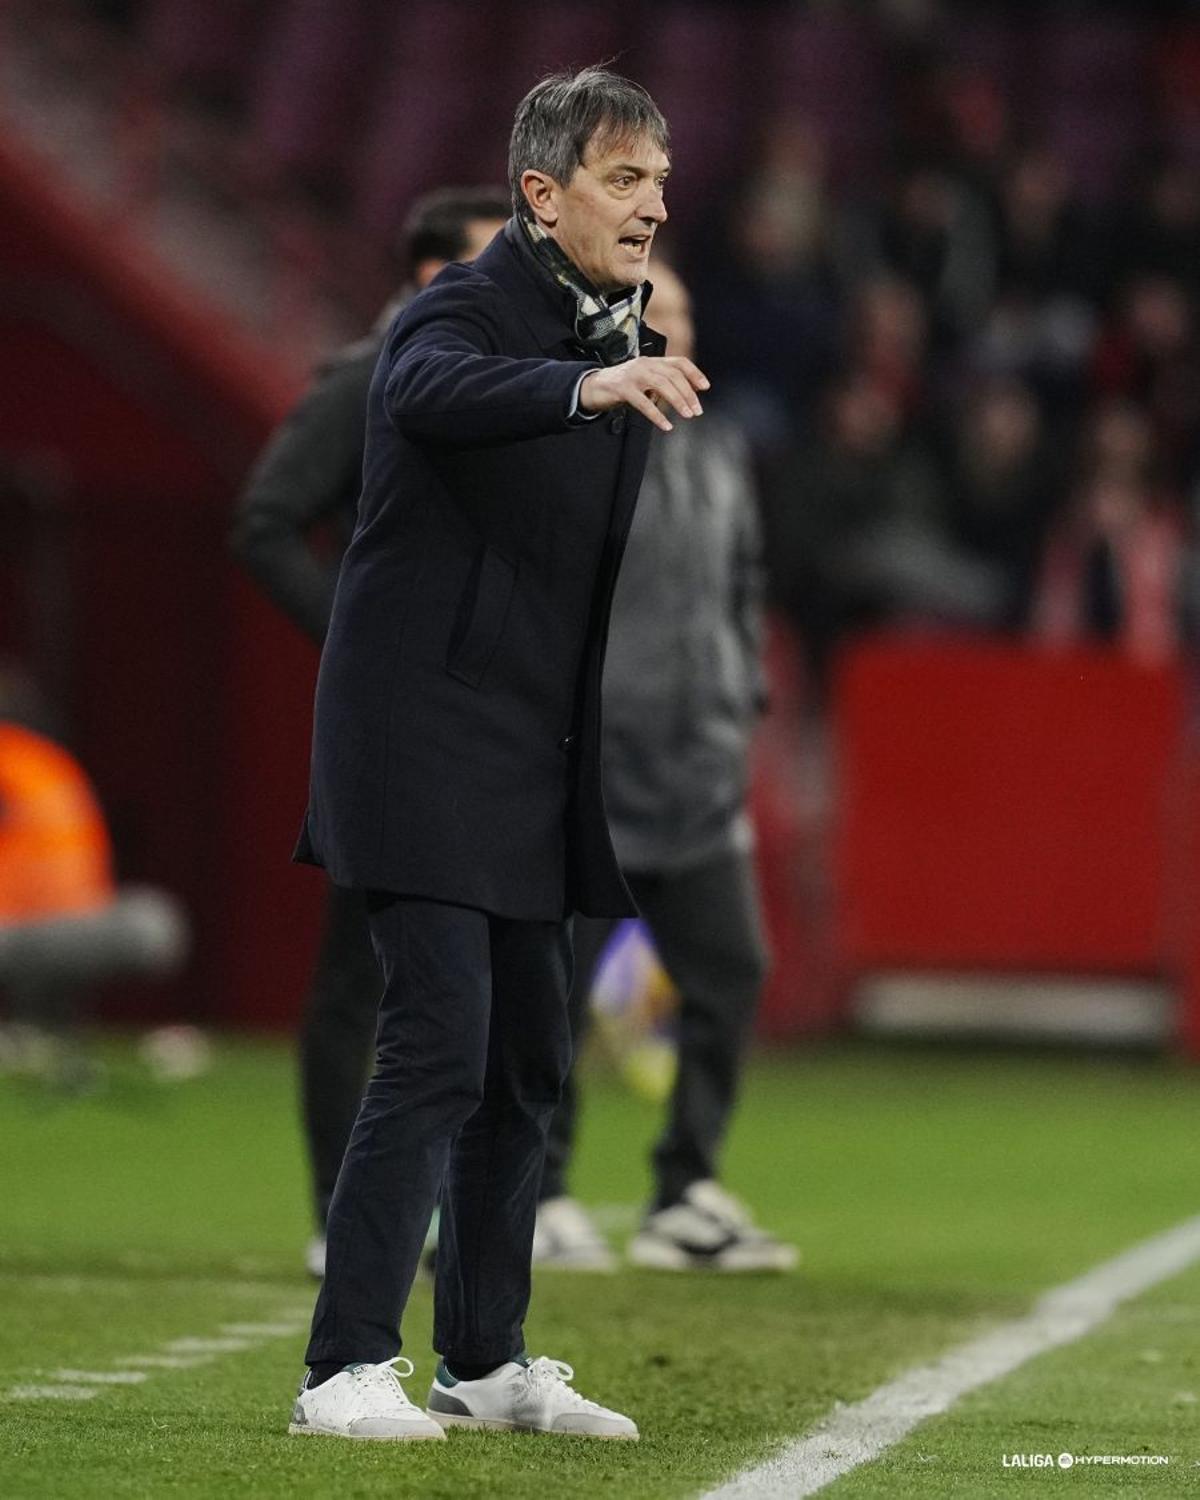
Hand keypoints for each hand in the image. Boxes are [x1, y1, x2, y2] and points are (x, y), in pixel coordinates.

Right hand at [578, 357, 709, 432]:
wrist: (593, 386)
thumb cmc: (622, 386)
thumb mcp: (645, 380)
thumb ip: (662, 383)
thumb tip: (687, 395)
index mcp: (652, 361)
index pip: (679, 362)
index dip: (694, 373)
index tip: (705, 387)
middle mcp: (645, 364)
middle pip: (673, 375)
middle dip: (688, 393)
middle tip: (697, 410)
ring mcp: (633, 375)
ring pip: (662, 385)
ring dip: (678, 401)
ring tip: (687, 415)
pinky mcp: (622, 389)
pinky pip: (643, 403)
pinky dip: (657, 415)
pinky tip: (666, 425)